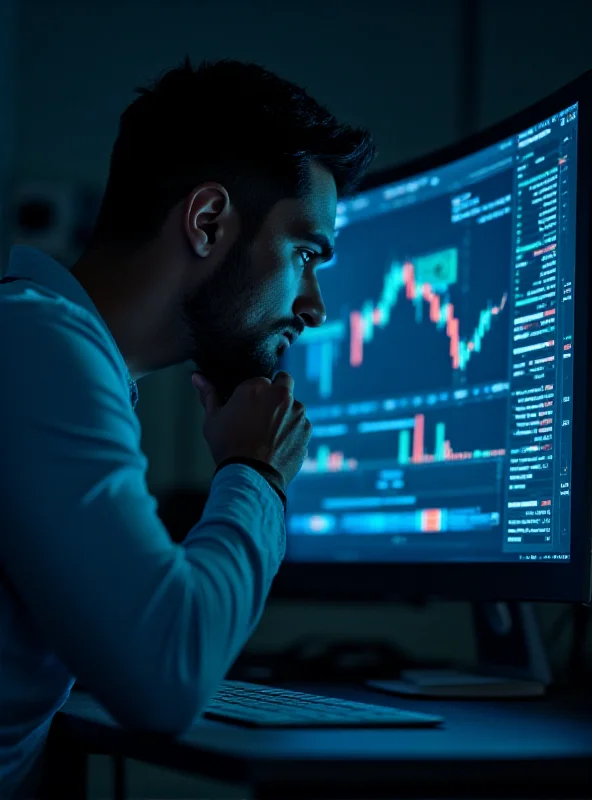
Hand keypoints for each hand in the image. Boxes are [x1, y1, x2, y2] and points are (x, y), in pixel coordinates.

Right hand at [192, 370, 310, 487]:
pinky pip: (301, 424)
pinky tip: (279, 444)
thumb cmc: (228, 447)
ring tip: (270, 433)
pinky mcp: (306, 429)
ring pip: (294, 404)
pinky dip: (293, 430)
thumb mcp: (213, 419)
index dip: (253, 394)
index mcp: (257, 387)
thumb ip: (208, 394)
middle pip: (283, 381)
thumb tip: (198, 377)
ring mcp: (297, 412)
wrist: (251, 476)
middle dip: (276, 391)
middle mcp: (281, 395)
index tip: (248, 408)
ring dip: (286, 412)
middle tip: (264, 411)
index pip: (259, 380)